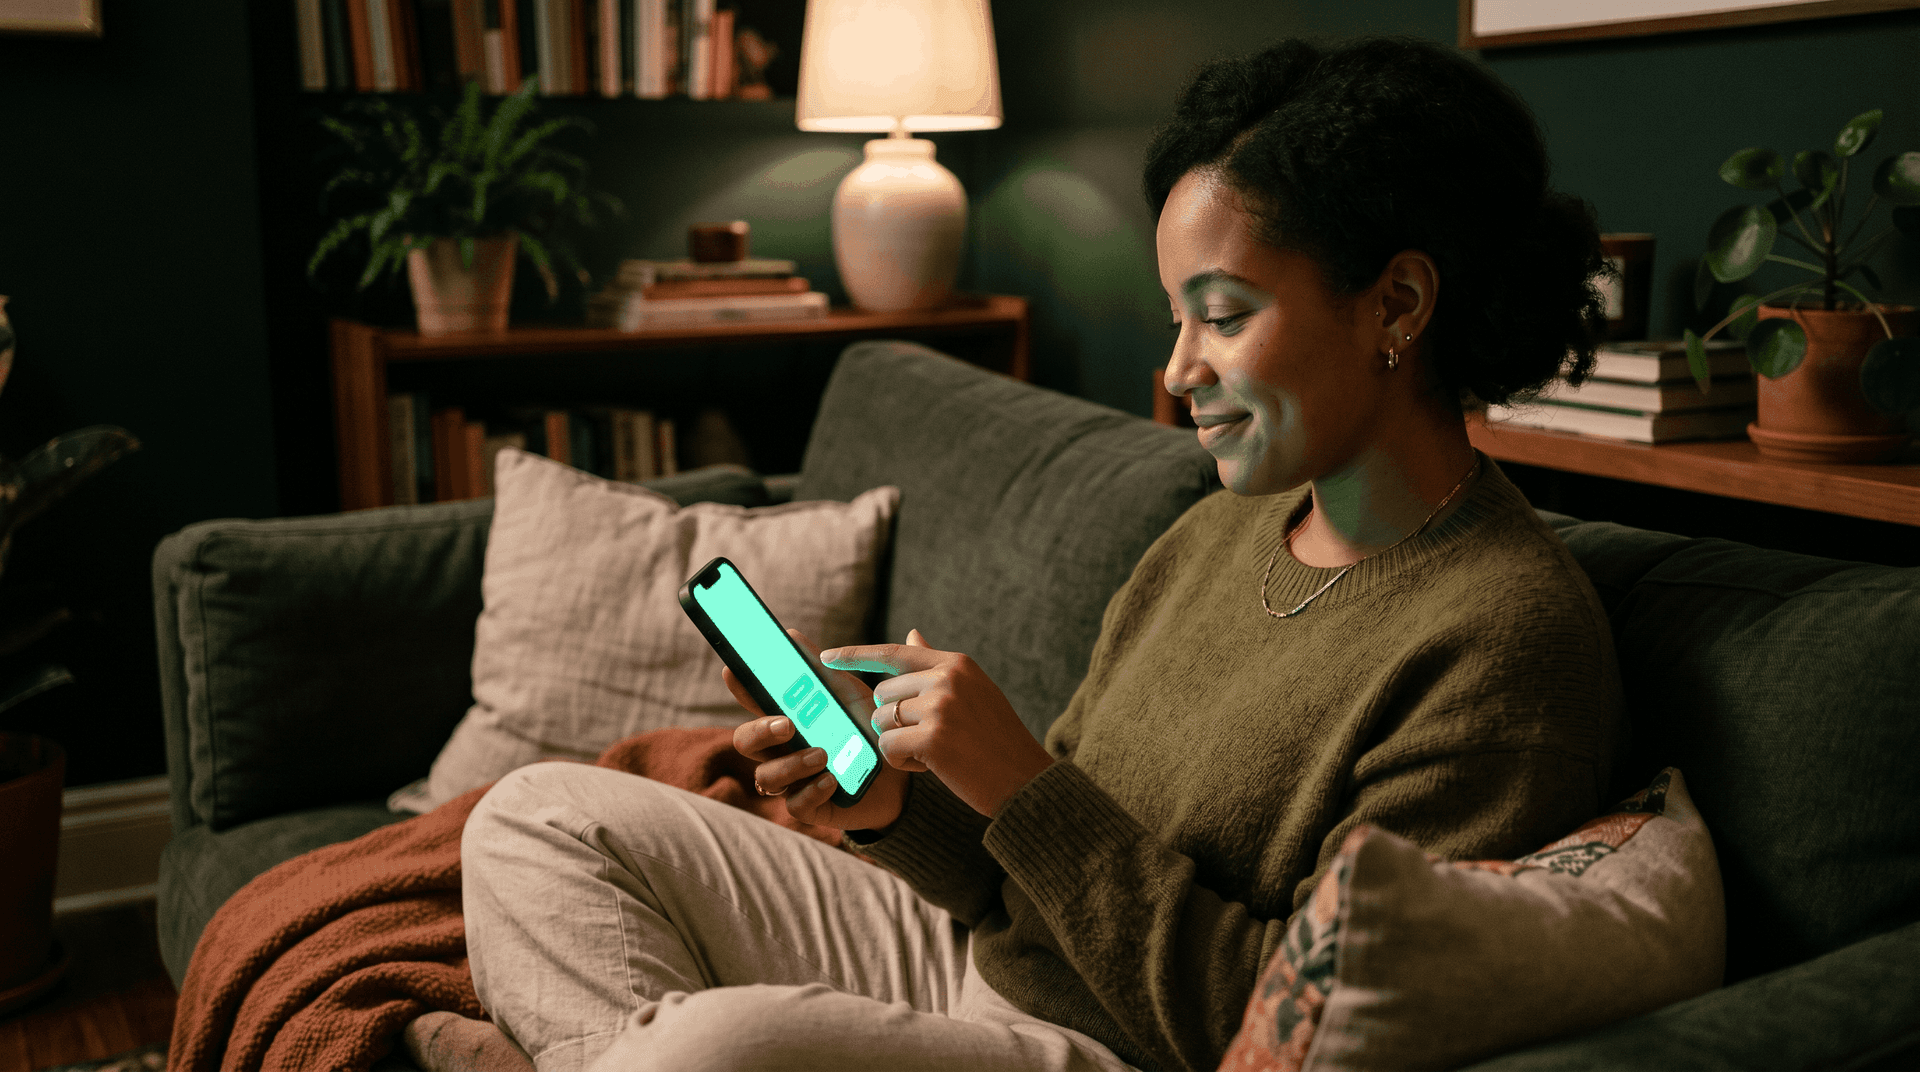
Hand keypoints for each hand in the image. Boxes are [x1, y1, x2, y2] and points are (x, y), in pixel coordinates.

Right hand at [726, 628, 908, 833]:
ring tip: (823, 755)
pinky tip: (832, 780)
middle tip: (787, 724)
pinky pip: (794, 804)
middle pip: (745, 741)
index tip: (732, 671)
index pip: (754, 703)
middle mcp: (783, 750)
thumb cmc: (868, 729)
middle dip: (759, 731)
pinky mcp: (810, 806)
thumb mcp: (848, 695)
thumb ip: (821, 669)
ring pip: (765, 776)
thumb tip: (792, 635)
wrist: (902, 774)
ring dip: (791, 764)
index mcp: (788, 718)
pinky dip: (811, 790)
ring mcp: (793, 779)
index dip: (739, 689)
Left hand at [821, 630, 1052, 817]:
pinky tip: (933, 768)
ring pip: (883, 722)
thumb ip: (936, 668)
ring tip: (936, 753)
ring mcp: (940, 706)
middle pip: (884, 695)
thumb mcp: (973, 693)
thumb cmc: (998, 740)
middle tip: (933, 740)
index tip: (827, 656)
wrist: (1027, 781)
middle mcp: (947, 678)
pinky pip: (888, 747)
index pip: (894, 652)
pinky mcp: (933, 738)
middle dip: (896, 722)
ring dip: (899, 744)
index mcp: (957, 664)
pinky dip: (903, 763)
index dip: (856, 654)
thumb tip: (910, 636)